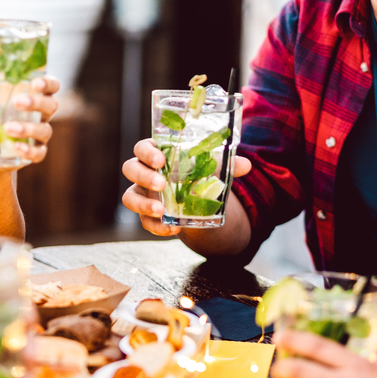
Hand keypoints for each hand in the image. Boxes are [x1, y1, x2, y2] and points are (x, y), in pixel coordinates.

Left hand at [6, 76, 59, 164]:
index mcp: (35, 97)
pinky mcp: (34, 153)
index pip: (51, 86)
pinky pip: (39, 153)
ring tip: (9, 128)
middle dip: (37, 103)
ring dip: (29, 128)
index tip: (35, 83)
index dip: (47, 83)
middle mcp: (42, 115)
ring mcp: (39, 135)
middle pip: (51, 106)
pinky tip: (17, 147)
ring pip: (45, 130)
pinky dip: (29, 150)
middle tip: (17, 102)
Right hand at [121, 139, 251, 236]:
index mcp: (157, 154)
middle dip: (144, 176)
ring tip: (161, 209)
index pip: (142, 148)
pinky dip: (157, 227)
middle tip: (162, 184)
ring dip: (143, 203)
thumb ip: (228, 165)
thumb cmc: (198, 174)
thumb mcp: (212, 168)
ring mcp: (142, 194)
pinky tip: (172, 229)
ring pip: (129, 197)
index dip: (147, 153)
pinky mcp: (146, 215)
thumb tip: (247, 164)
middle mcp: (144, 172)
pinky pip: (144, 221)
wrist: (196, 200)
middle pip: (130, 168)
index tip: (161, 159)